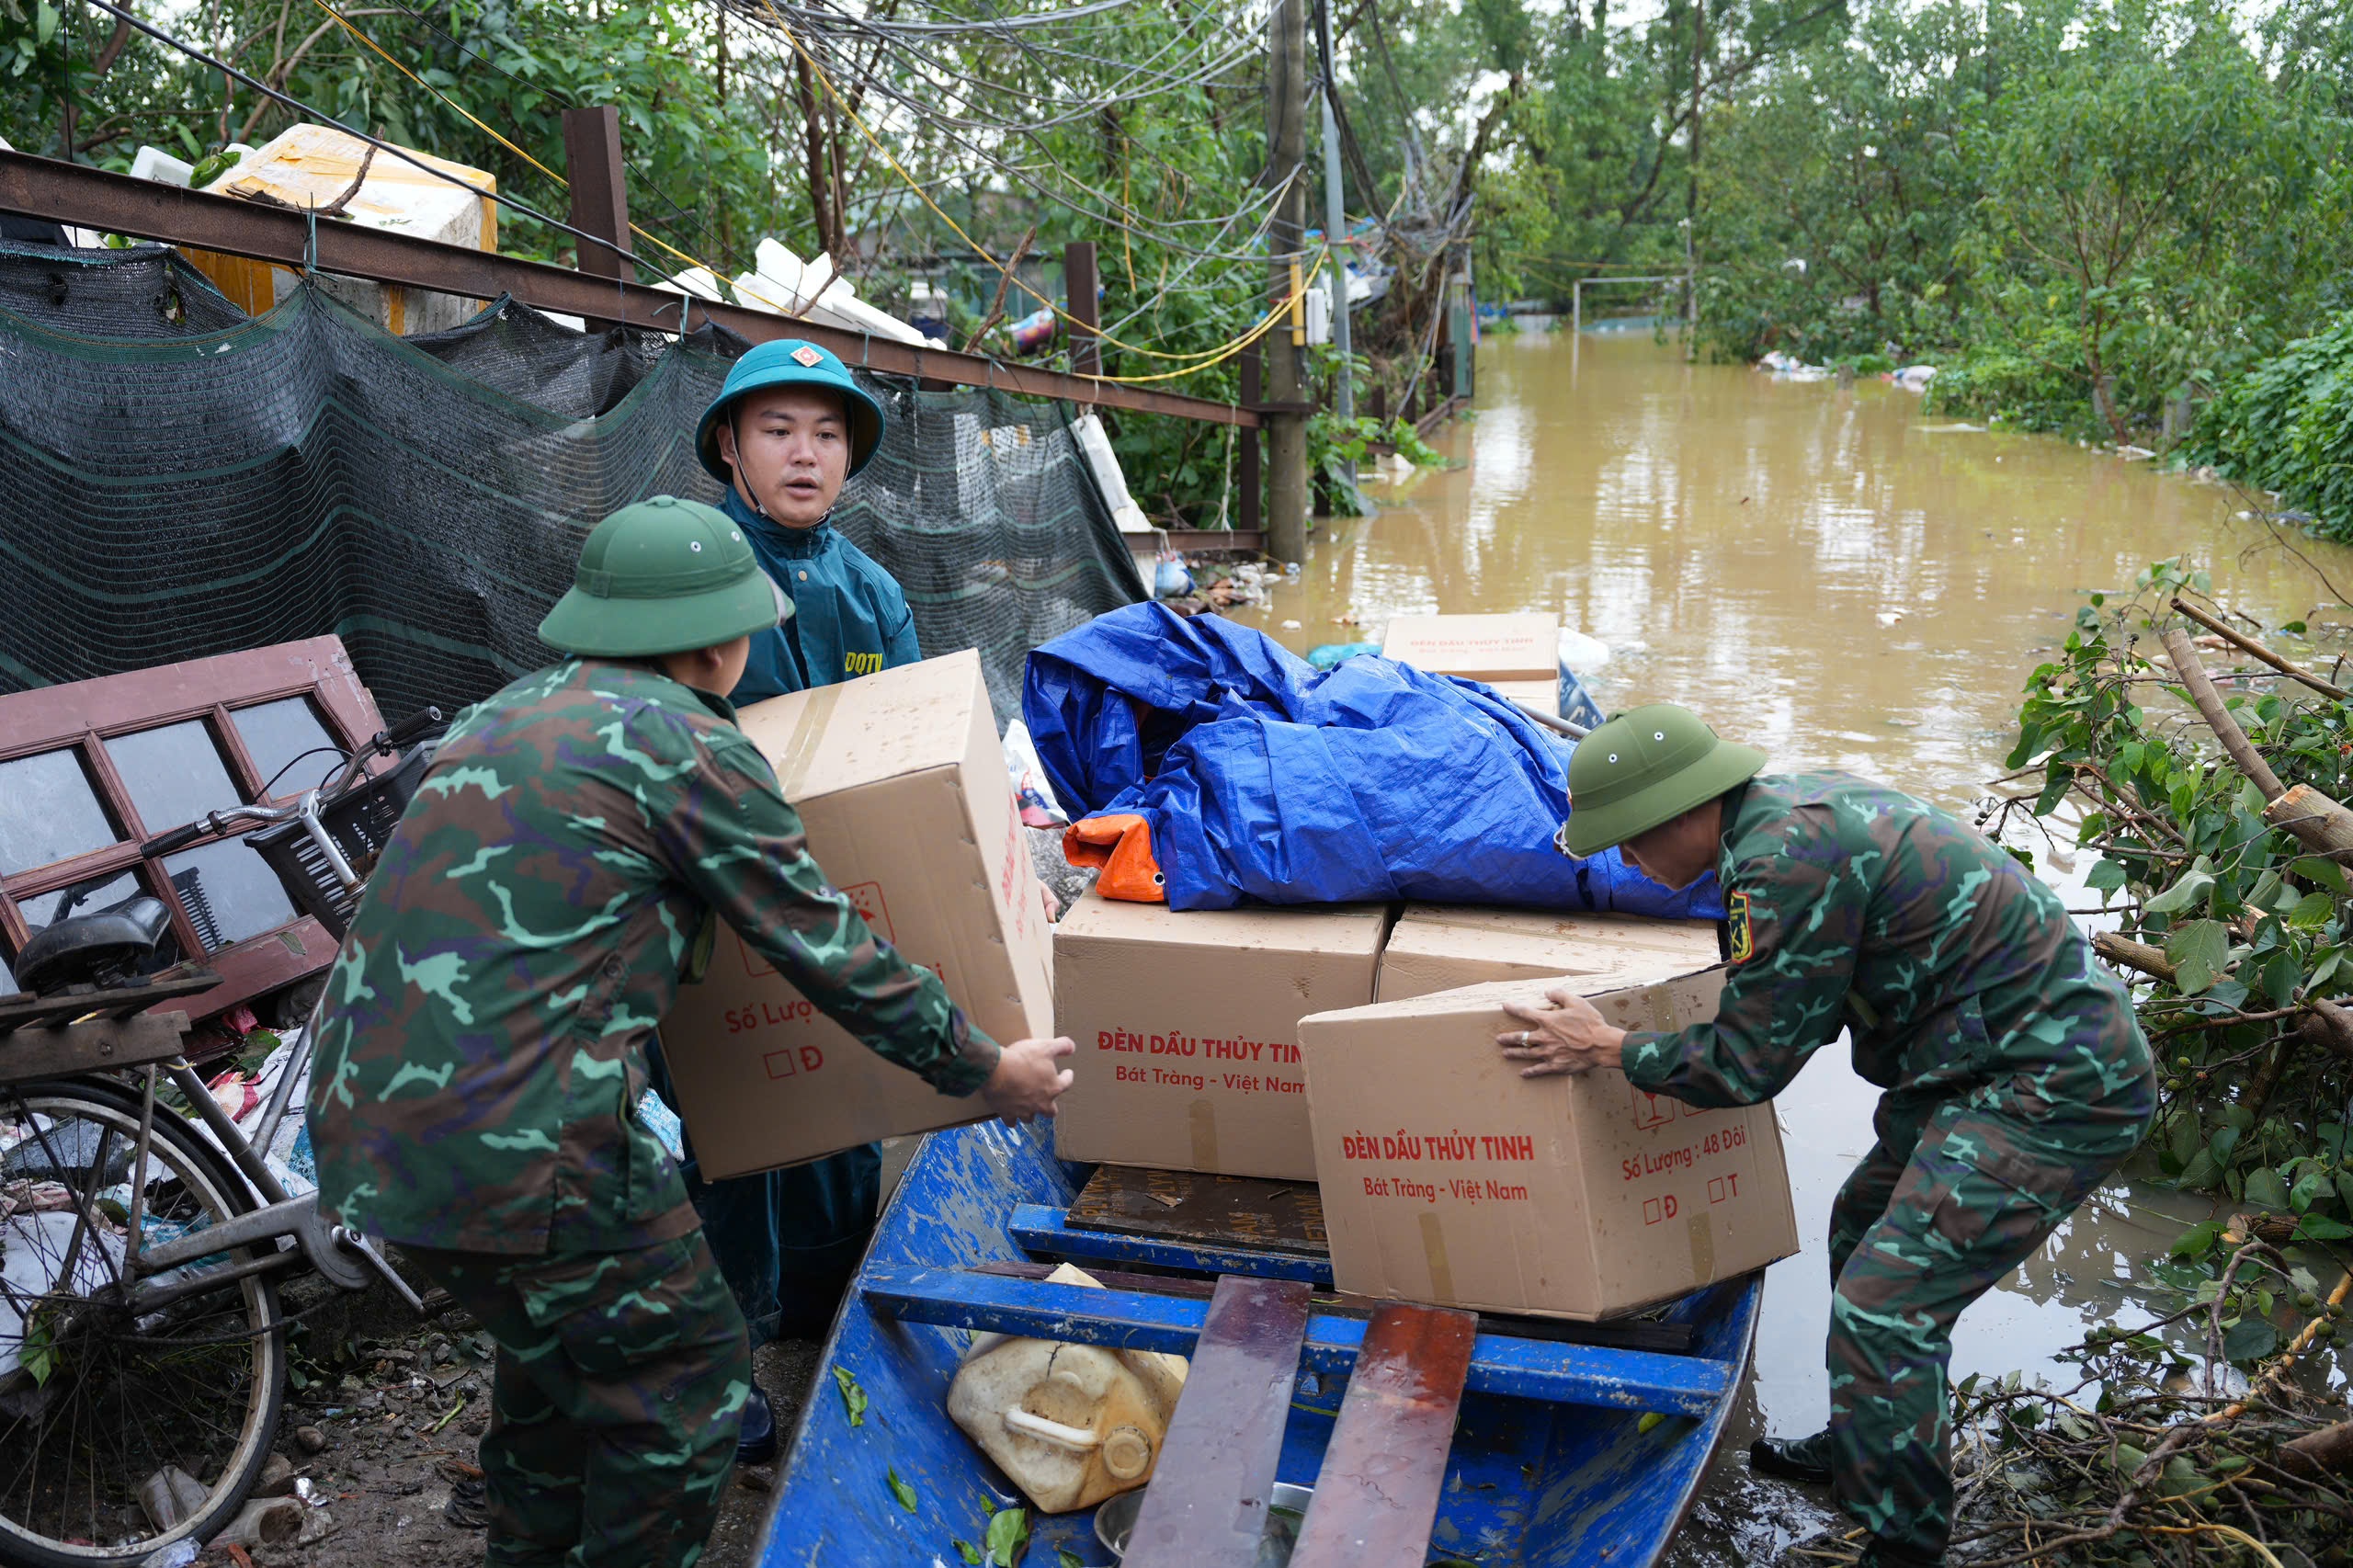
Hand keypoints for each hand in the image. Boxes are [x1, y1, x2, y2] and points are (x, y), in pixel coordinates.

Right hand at [982, 1035, 1075, 1122]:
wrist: (996, 1072)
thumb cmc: (1021, 1059)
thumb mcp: (1045, 1046)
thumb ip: (1062, 1046)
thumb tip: (1072, 1048)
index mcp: (1053, 1087)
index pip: (1067, 1083)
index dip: (1067, 1077)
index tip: (1067, 1073)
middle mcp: (1041, 1103)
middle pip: (1050, 1111)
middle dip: (1049, 1106)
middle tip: (1047, 1099)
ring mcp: (1024, 1111)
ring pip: (1030, 1118)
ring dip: (1030, 1113)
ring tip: (1028, 1107)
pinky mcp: (1007, 1113)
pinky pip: (1011, 1121)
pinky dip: (1011, 1118)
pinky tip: (1010, 1115)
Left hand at [1496, 988, 1624, 1077]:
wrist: (1601, 1045)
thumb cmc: (1590, 1023)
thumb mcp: (1577, 1002)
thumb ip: (1560, 995)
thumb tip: (1547, 991)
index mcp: (1548, 1021)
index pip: (1525, 1012)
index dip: (1513, 1008)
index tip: (1504, 1006)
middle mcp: (1544, 1037)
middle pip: (1520, 1037)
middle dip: (1508, 1038)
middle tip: (1498, 1039)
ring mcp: (1549, 1053)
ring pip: (1526, 1054)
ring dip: (1514, 1053)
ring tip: (1505, 1053)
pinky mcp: (1556, 1065)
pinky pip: (1539, 1069)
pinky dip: (1530, 1072)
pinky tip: (1523, 1073)